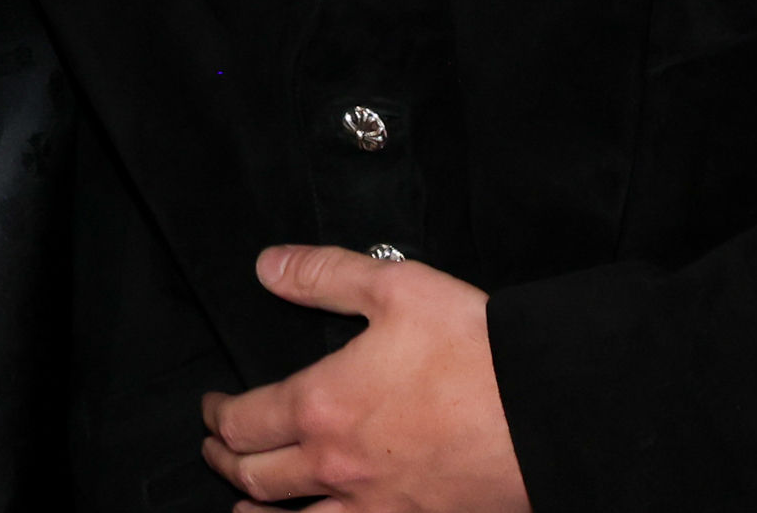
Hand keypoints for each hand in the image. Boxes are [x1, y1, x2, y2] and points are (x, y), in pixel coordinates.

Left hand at [200, 247, 529, 512]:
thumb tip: (269, 267)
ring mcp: (375, 508)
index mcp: (321, 406)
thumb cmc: (473, 350)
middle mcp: (337, 468)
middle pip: (256, 479)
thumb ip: (322, 275)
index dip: (217, 415)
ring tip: (244, 509)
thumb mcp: (393, 287)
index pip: (244, 420)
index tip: (211, 408)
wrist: (545, 414)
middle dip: (226, 461)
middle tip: (216, 449)